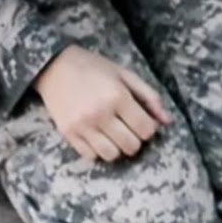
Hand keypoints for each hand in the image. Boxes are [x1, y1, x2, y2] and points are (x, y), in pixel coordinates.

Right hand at [33, 45, 170, 162]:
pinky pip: (91, 156)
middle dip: (135, 139)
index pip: (146, 129)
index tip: (143, 121)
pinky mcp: (68, 134)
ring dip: (117, 148)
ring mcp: (82, 126)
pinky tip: (98, 136)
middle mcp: (100, 114)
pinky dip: (98, 150)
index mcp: (118, 97)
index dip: (149, 128)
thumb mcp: (125, 75)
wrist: (54, 66)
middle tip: (129, 127)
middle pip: (131, 146)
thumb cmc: (93, 67)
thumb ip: (149, 97)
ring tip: (114, 134)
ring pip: (111, 155)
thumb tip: (167, 121)